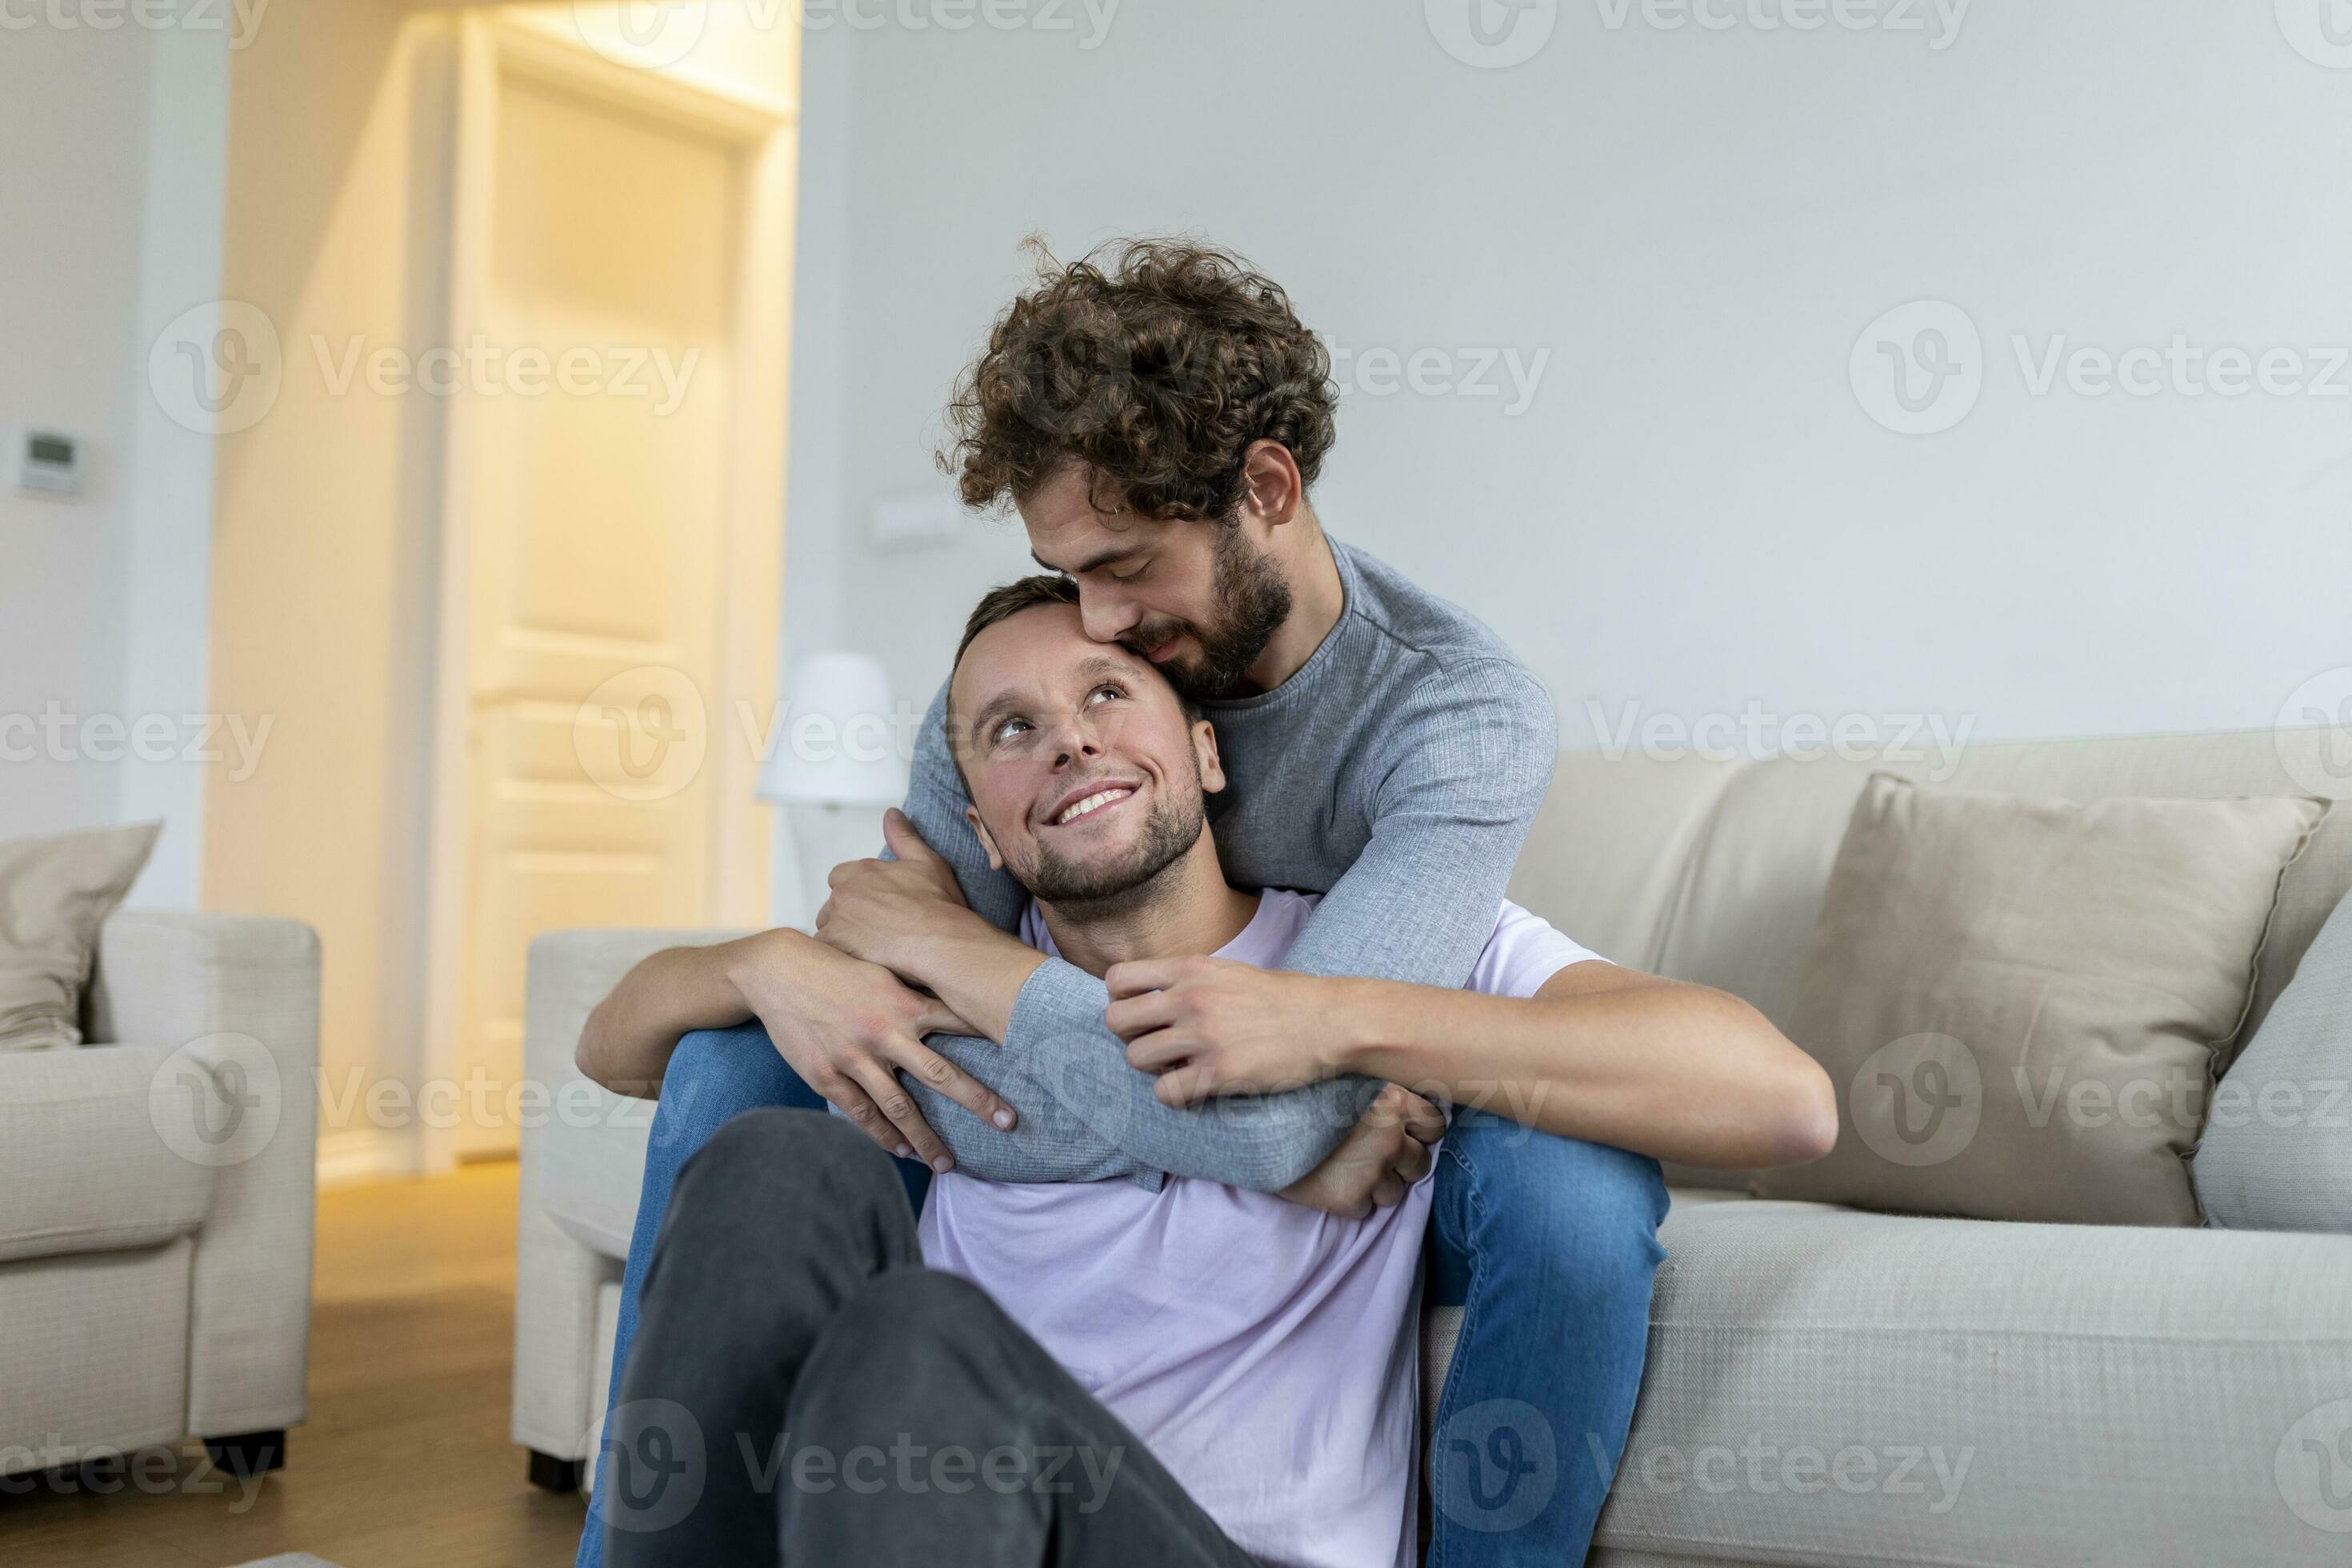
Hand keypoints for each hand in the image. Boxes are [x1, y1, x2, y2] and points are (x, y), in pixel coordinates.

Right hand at [724, 925, 1011, 1173]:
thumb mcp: (882, 970)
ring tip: (948, 1164)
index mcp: (904, 1003)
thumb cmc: (836, 968)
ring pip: (900, 1108)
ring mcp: (855, 1057)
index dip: (994, 1039)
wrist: (778, 971)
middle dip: (978, 1100)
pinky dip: (883, 1137)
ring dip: (927, 1139)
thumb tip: (956, 1000)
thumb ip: (915, 993)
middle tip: (1009, 1122)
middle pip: (940, 1074)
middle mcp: (884, 1032)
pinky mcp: (826, 1075)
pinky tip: (901, 1152)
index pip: (960, 1022)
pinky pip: (861, 1114)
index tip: (1030, 1056)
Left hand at [817, 808, 985, 979]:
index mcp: (862, 871)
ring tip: (870, 950)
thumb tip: (891, 813)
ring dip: (842, 938)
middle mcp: (844, 892)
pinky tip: (862, 961)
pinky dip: (840, 956)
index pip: (840, 878)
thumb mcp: (927, 862)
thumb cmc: (940, 905)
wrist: (942, 942)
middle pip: (832, 906)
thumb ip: (904, 837)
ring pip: (827, 930)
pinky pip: (826, 952)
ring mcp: (837, 920)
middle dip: (848, 917)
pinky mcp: (835, 946)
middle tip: (875, 933)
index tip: (875, 908)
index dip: (857, 893)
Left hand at [1104, 955, 1345, 1106]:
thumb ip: (1191, 980)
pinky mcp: (1217, 1073)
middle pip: (1116, 1021)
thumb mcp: (1231, 970)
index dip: (1121, 1000)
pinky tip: (1196, 1087)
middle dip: (1131, 1036)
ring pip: (1136, 1058)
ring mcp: (1202, 1036)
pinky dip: (1175, 1095)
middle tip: (1158, 1044)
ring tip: (1181, 1067)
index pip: (1117, 979)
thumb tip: (1157, 997)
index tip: (1142, 1014)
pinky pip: (1164, 1092)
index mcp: (1191, 969)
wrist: (1330, 1022)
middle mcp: (1190, 998)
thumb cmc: (1287, 997)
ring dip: (1154, 1068)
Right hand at [1278, 1084, 1444, 1218]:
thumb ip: (1374, 1087)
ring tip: (1344, 1168)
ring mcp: (1371, 1171)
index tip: (1402, 1131)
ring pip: (1394, 1193)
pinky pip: (1364, 1210)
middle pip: (1419, 1164)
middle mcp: (1389, 1138)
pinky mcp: (1348, 1199)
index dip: (1419, 1131)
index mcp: (1393, 1101)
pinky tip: (1327, 1180)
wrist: (1254, 1120)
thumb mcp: (1343, 1074)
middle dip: (1400, 1163)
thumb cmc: (1297, 1090)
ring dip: (1375, 1185)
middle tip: (1370, 1154)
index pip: (1434, 1125)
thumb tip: (1395, 1102)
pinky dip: (1349, 1201)